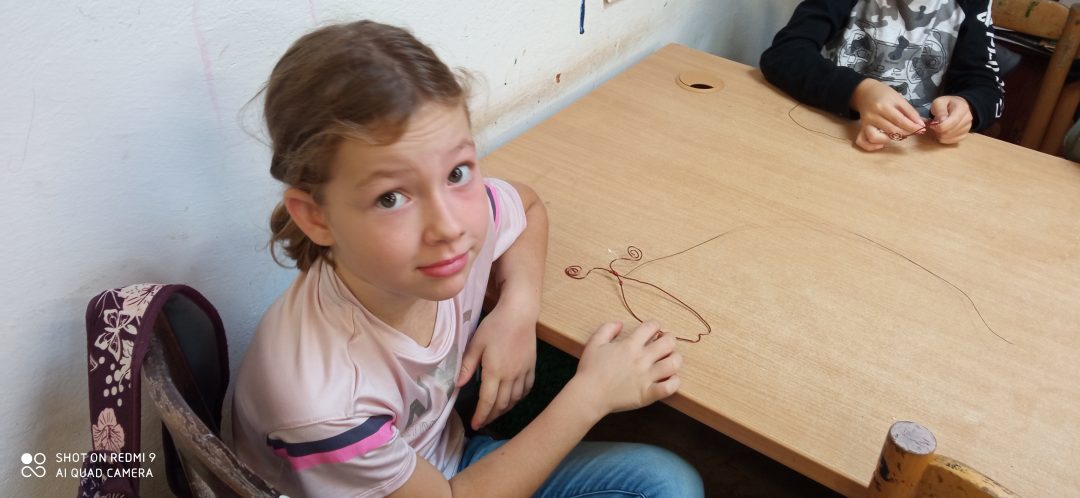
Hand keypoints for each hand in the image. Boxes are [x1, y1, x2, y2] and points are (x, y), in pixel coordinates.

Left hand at [456, 304, 536, 429]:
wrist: (520, 314)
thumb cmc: (495, 326)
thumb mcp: (476, 344)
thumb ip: (467, 366)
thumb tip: (457, 385)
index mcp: (494, 372)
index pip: (487, 401)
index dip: (481, 415)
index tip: (475, 425)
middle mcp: (510, 376)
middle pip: (502, 404)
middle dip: (491, 416)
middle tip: (483, 421)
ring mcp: (523, 372)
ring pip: (515, 399)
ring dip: (505, 409)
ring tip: (496, 412)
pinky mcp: (531, 367)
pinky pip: (526, 389)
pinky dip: (519, 398)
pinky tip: (513, 398)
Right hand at [572, 321, 681, 414]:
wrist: (588, 395)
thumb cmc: (590, 370)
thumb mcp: (594, 343)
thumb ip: (607, 329)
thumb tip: (620, 324)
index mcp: (629, 345)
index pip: (651, 326)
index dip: (655, 326)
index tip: (653, 332)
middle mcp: (641, 359)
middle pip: (668, 342)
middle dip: (669, 340)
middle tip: (665, 344)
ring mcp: (646, 377)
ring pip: (673, 363)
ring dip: (675, 359)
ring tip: (670, 360)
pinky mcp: (648, 394)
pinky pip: (670, 387)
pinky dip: (674, 382)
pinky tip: (670, 379)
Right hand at [850, 79, 926, 150]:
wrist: (866, 93)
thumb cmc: (885, 96)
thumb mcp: (899, 99)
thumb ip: (910, 112)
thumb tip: (921, 125)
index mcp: (883, 106)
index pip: (900, 120)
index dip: (912, 127)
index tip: (922, 129)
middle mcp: (873, 116)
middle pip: (891, 130)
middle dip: (906, 133)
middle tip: (914, 132)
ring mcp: (865, 124)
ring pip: (875, 138)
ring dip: (889, 139)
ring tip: (897, 135)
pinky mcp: (862, 129)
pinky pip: (862, 141)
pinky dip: (871, 146)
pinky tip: (881, 145)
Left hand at [928, 95, 972, 143]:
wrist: (957, 107)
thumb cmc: (946, 104)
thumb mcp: (939, 102)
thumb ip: (940, 111)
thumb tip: (940, 121)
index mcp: (962, 109)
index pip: (950, 123)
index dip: (938, 126)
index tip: (932, 124)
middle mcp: (968, 119)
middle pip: (949, 132)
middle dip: (937, 131)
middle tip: (934, 125)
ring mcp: (967, 128)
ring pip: (949, 138)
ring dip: (940, 135)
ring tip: (938, 128)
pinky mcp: (964, 135)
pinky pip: (952, 141)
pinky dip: (944, 139)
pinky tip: (942, 132)